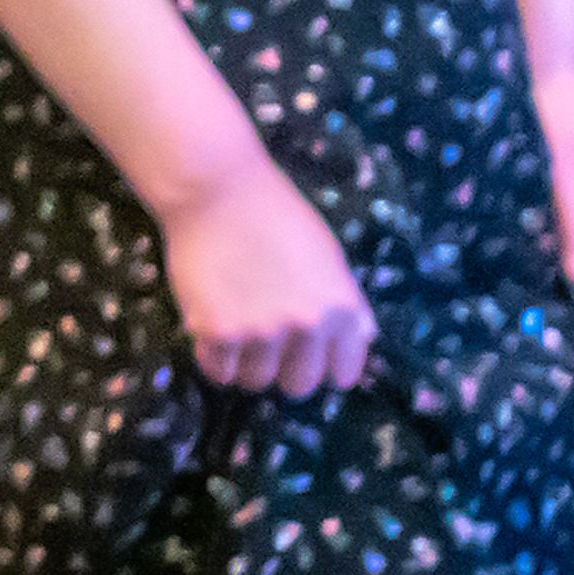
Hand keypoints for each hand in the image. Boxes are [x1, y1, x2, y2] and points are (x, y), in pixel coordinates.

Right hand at [156, 154, 373, 396]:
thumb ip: (347, 304)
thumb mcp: (329, 257)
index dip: (323, 364)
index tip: (306, 353)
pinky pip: (217, 371)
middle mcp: (307, 326)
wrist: (216, 189)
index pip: (343, 375)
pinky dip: (213, 357)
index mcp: (341, 309)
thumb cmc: (276, 215)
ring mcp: (260, 332)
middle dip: (284, 368)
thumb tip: (362, 338)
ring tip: (235, 330)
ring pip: (256, 381)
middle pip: (299, 385)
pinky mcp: (216, 331)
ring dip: (246, 363)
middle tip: (265, 340)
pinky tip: (211, 329)